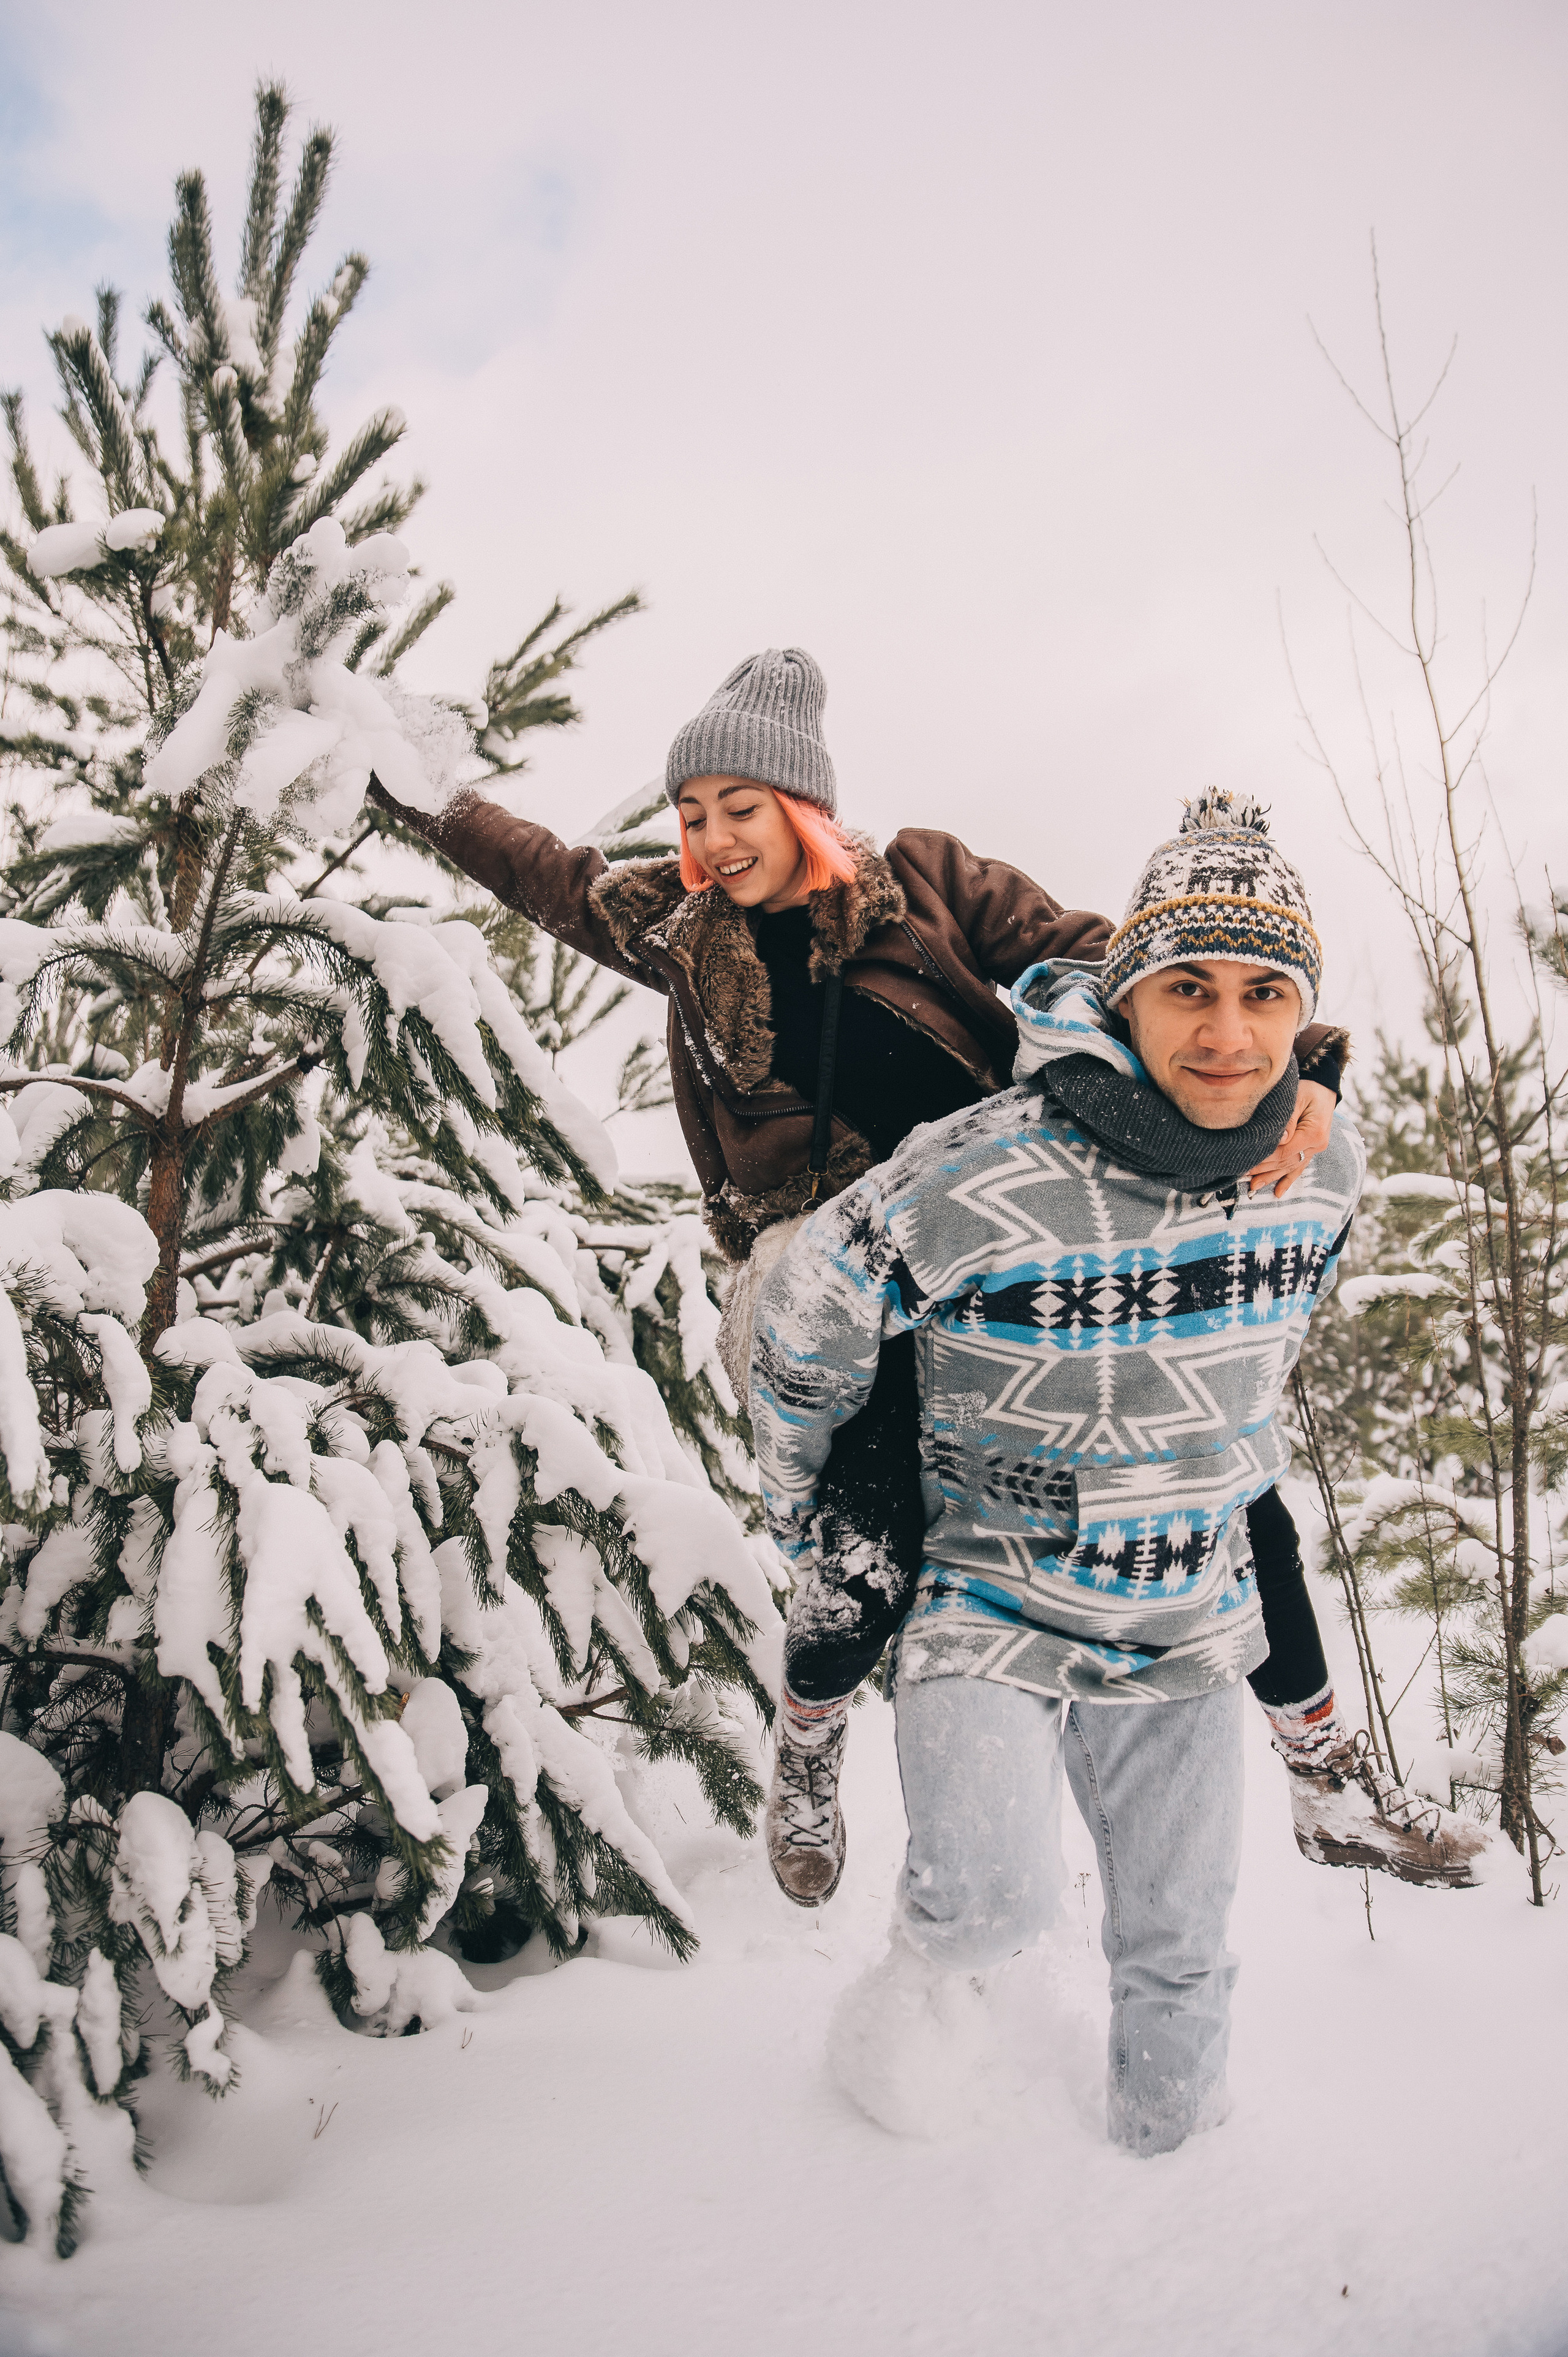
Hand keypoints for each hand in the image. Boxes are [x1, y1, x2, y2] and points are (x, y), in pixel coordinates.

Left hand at [1247, 1079, 1335, 1198]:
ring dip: (1271, 1177)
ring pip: (1290, 1168)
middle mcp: (1317, 1145)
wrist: (1325, 1089)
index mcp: (1314, 1133)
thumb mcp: (1297, 1098)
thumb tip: (1279, 1139)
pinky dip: (1287, 1180)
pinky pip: (1299, 1168)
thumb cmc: (1309, 1090)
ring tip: (1252, 1187)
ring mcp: (1315, 1150)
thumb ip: (1287, 1119)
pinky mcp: (1312, 1151)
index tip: (1245, 1161)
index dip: (1264, 1158)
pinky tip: (1278, 1193)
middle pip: (1285, 1162)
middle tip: (1241, 1176)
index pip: (1284, 1151)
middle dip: (1263, 1170)